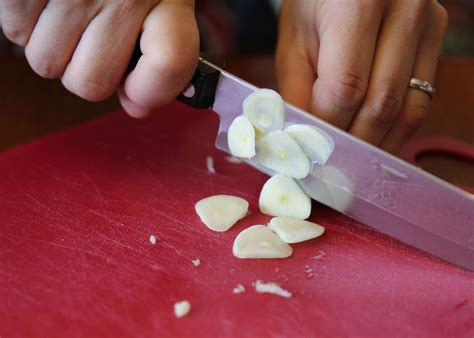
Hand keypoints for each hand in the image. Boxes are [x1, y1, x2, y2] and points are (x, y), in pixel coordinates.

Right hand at [0, 0, 198, 117]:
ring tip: (71, 14)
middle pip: (90, 84)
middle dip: (89, 73)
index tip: (138, 90)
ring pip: (47, 65)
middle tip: (96, 43)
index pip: (170, 63)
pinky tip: (48, 1)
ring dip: (56, 49)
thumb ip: (159, 59)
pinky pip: (15, 32)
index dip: (150, 92)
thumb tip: (136, 107)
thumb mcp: (164, 3)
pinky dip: (27, 23)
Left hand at [276, 0, 447, 152]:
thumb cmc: (313, 2)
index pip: (346, 88)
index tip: (311, 151)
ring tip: (351, 161)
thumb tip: (304, 141)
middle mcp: (405, 12)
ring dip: (377, 144)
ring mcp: (428, 26)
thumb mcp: (294, 40)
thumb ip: (298, 91)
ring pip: (407, 110)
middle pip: (381, 104)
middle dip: (352, 144)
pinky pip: (421, 101)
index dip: (327, 128)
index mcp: (358, 5)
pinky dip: (396, 129)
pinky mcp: (437, 39)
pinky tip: (374, 142)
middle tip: (330, 166)